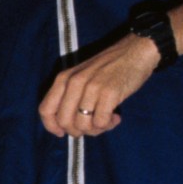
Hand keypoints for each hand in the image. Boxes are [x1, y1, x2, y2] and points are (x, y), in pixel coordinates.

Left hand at [39, 35, 161, 137]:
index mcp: (63, 78)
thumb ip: (70, 95)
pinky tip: (115, 117)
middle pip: (64, 122)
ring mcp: (91, 88)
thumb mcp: (82, 76)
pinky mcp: (109, 93)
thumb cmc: (110, 66)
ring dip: (96, 129)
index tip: (63, 133)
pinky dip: (108, 125)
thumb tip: (65, 126)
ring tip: (107, 121)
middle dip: (78, 131)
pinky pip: (101, 122)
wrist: (137, 50)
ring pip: (83, 125)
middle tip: (92, 126)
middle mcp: (74, 83)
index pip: (45, 110)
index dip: (52, 127)